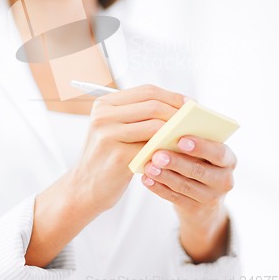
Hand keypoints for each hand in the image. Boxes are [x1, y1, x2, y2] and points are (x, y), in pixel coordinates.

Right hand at [72, 84, 184, 215]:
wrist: (84, 188)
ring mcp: (108, 135)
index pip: (146, 91)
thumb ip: (138, 116)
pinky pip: (152, 148)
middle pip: (152, 104)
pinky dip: (168, 149)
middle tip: (194, 121)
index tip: (191, 104)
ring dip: (176, 130)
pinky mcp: (117, 156)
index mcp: (104, 104)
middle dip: (178, 112)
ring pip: (155, 125)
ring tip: (189, 136)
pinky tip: (178, 152)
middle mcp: (103, 115)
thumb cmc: (108, 157)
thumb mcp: (115, 129)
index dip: (172, 96)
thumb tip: (180, 109)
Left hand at [142, 134, 236, 261]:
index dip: (200, 146)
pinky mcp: (195, 210)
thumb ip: (192, 144)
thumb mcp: (205, 154)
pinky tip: (147, 179)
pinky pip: (175, 198)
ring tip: (149, 167)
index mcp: (229, 160)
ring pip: (185, 185)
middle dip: (176, 162)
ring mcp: (211, 198)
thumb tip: (167, 131)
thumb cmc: (200, 163)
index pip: (219, 153)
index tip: (180, 140)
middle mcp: (224, 180)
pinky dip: (159, 188)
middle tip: (158, 155)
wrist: (205, 202)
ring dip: (165, 176)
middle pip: (199, 170)